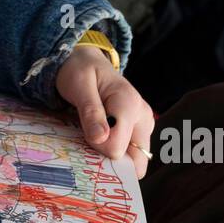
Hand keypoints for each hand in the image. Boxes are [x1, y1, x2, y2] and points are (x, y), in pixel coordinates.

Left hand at [54, 46, 154, 176]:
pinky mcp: (140, 131)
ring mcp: (144, 125)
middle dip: (109, 161)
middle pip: (135, 160)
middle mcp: (143, 117)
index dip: (95, 146)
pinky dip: (114, 155)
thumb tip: (101, 139)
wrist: (87, 62)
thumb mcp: (79, 85)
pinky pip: (131, 154)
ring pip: (134, 161)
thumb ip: (91, 112)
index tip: (83, 132)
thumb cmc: (80, 71)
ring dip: (111, 159)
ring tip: (92, 139)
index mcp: (129, 104)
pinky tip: (99, 141)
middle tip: (87, 143)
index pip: (116, 147)